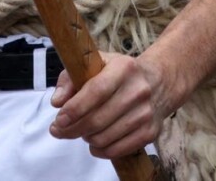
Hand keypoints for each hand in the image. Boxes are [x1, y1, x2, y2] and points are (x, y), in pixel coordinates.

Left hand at [49, 52, 177, 159]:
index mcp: (123, 68)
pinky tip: (94, 143)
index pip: (96, 91)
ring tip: (81, 131)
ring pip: (105, 137)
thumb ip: (71, 79)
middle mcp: (138, 90)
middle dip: (73, 129)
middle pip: (98, 119)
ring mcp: (145, 113)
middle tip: (59, 130)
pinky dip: (100, 150)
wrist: (158, 82)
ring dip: (86, 138)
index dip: (75, 108)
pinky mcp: (150, 132)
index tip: (59, 119)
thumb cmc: (119, 73)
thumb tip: (57, 101)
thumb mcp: (96, 65)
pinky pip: (118, 150)